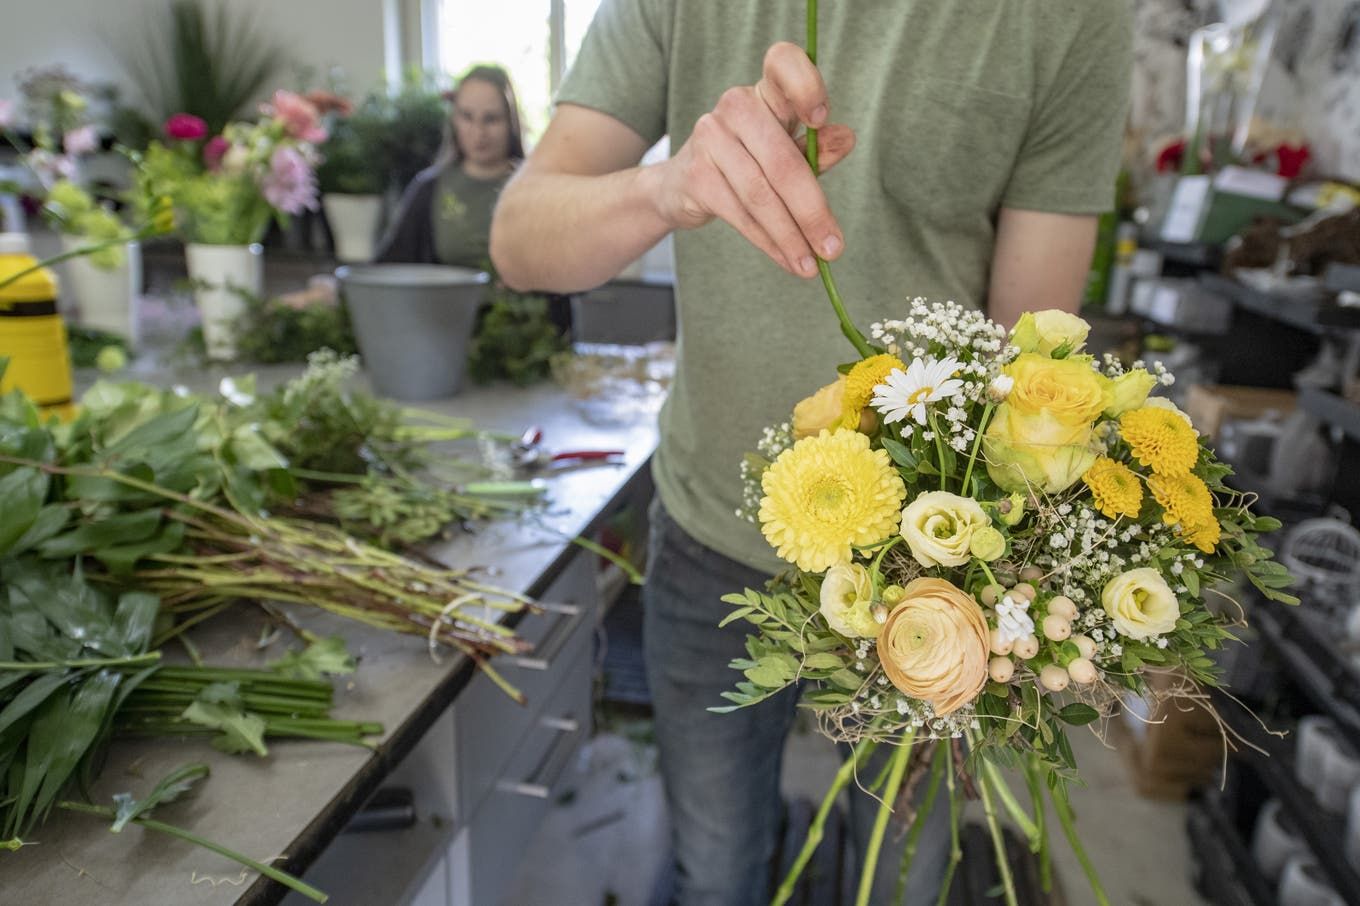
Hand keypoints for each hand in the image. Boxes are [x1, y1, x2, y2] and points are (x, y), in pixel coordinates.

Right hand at [652, 42, 855, 277]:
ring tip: (812, 264)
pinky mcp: (696, 176)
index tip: (821, 120)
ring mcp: (710, 139)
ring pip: (762, 197)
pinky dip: (768, 243)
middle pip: (783, 161)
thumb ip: (813, 149)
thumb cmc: (744, 164)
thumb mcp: (783, 153)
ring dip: (791, 237)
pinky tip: (787, 259)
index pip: (782, 64)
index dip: (805, 86)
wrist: (680, 186)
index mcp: (764, 93)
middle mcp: (735, 106)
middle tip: (834, 248)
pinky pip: (741, 216)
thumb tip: (847, 138)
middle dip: (812, 212)